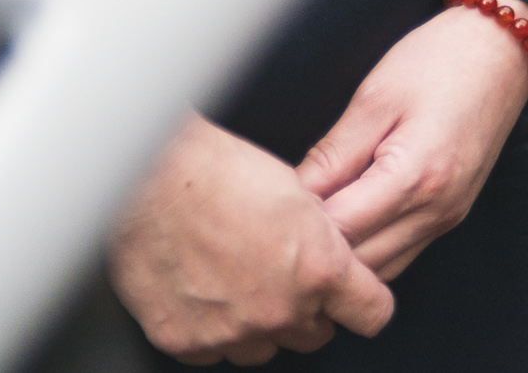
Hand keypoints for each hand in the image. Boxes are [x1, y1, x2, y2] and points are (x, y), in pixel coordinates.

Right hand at [110, 114, 392, 363]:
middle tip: (285, 281)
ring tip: (239, 285)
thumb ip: (325, 241)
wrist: (155, 181)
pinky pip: (212, 353)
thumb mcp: (303, 197)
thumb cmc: (224, 175)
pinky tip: (205, 297)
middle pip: (314, 336)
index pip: (372, 314)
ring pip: (262, 348)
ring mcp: (229, 332)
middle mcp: (279, 310)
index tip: (356, 301)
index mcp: (320, 271)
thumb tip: (334, 256)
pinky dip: (211, 332)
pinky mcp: (184, 341)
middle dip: (308, 312)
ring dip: (259, 325)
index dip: (364, 304)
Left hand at [297, 0, 527, 281]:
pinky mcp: (452, 212)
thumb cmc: (443, 59)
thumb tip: (290, 197)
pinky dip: (369, 248)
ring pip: (379, 270)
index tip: (268, 208)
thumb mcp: (374, 99)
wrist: (505, 45)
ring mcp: (448, 215)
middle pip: (357, 265)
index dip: (296, 226)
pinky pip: (400, 253)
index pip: (337, 232)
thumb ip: (331, 156)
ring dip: (343, 257)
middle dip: (316, 251)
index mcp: (416, 178)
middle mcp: (437, 209)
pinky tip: (346, 221)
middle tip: (280, 221)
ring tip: (311, 224)